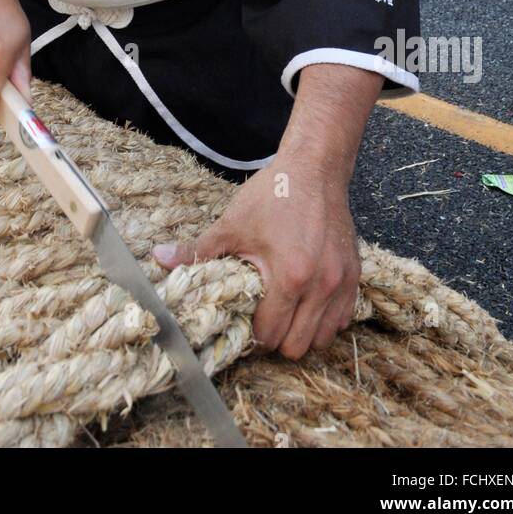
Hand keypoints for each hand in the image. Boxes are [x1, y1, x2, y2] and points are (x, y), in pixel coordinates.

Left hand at [153, 153, 359, 356]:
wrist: (315, 168)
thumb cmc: (274, 194)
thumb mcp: (232, 223)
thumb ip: (197, 250)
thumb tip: (157, 258)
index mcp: (290, 277)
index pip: (271, 334)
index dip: (254, 335)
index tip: (245, 322)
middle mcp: (321, 285)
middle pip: (298, 346)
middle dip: (277, 340)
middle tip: (263, 320)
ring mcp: (342, 282)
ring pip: (324, 337)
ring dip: (303, 332)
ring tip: (285, 312)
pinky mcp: (355, 275)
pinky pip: (343, 318)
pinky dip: (325, 319)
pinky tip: (307, 301)